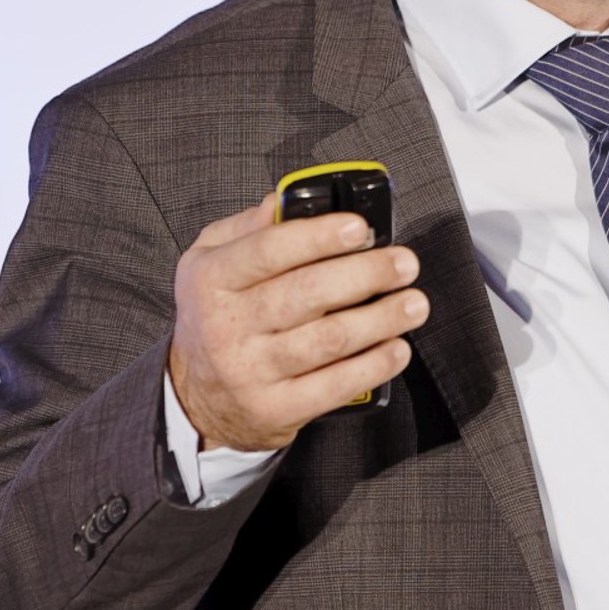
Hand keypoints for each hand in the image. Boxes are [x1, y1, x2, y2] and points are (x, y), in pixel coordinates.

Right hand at [168, 194, 426, 451]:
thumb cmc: (215, 316)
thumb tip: (285, 200)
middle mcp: (226, 325)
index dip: (319, 237)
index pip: (268, 251)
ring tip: (413, 304)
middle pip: (307, 293)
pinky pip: (334, 386)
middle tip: (404, 264)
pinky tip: (397, 348)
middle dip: (366, 274)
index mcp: (212, 280)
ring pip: (329, 339)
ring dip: (381, 319)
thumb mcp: (210, 263)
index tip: (361, 228)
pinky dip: (373, 366)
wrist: (195, 397)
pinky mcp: (275, 408)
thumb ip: (248, 228)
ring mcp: (251, 371)